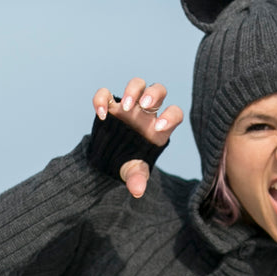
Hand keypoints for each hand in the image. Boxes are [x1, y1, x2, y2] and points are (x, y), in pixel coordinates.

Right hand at [92, 77, 184, 198]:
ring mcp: (128, 107)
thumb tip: (137, 191)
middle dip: (153, 94)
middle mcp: (147, 113)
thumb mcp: (134, 171)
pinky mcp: (109, 106)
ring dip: (132, 90)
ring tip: (124, 107)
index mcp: (159, 128)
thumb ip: (137, 178)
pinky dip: (102, 99)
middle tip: (144, 106)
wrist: (108, 161)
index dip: (171, 116)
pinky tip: (101, 115)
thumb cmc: (128, 163)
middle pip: (159, 90)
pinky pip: (107, 93)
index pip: (174, 113)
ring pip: (137, 84)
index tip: (158, 127)